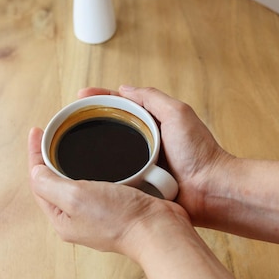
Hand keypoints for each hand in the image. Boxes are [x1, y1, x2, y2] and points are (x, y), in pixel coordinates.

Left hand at [28, 127, 190, 259]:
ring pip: (76, 181)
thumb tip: (35, 172)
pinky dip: (94, 167)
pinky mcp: (116, 206)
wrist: (159, 229)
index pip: (39, 181)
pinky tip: (100, 157)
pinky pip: (98, 182)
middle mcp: (77, 217)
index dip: (35, 154)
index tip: (37, 130)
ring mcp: (97, 212)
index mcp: (62, 218)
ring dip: (70, 161)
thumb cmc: (120, 218)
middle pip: (55, 181)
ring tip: (70, 141)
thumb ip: (49, 184)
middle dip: (49, 157)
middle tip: (51, 133)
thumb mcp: (75, 197)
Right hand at [77, 86, 234, 225]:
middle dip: (90, 122)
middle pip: (111, 126)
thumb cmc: (199, 153)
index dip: (99, 99)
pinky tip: (86, 171)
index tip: (80, 97)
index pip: (120, 105)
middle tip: (68, 120)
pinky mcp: (139, 183)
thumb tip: (124, 88)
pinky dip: (102, 172)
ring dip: (92, 147)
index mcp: (153, 122)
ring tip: (69, 143)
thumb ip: (153, 99)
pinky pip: (116, 175)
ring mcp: (141, 163)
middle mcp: (145, 140)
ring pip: (109, 151)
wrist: (210, 191)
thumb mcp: (177, 114)